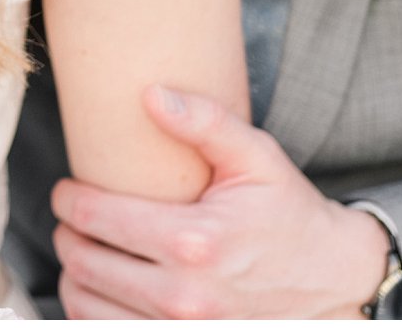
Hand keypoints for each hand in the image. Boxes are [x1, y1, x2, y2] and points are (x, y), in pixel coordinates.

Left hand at [52, 85, 389, 318]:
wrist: (334, 282)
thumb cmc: (289, 215)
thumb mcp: (257, 158)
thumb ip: (205, 122)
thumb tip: (150, 95)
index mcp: (195, 241)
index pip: (96, 218)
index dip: (68, 199)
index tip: (67, 189)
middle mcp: (185, 295)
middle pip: (84, 263)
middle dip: (67, 234)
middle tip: (71, 217)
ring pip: (88, 307)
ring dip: (74, 276)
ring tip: (82, 250)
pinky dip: (93, 312)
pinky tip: (100, 289)